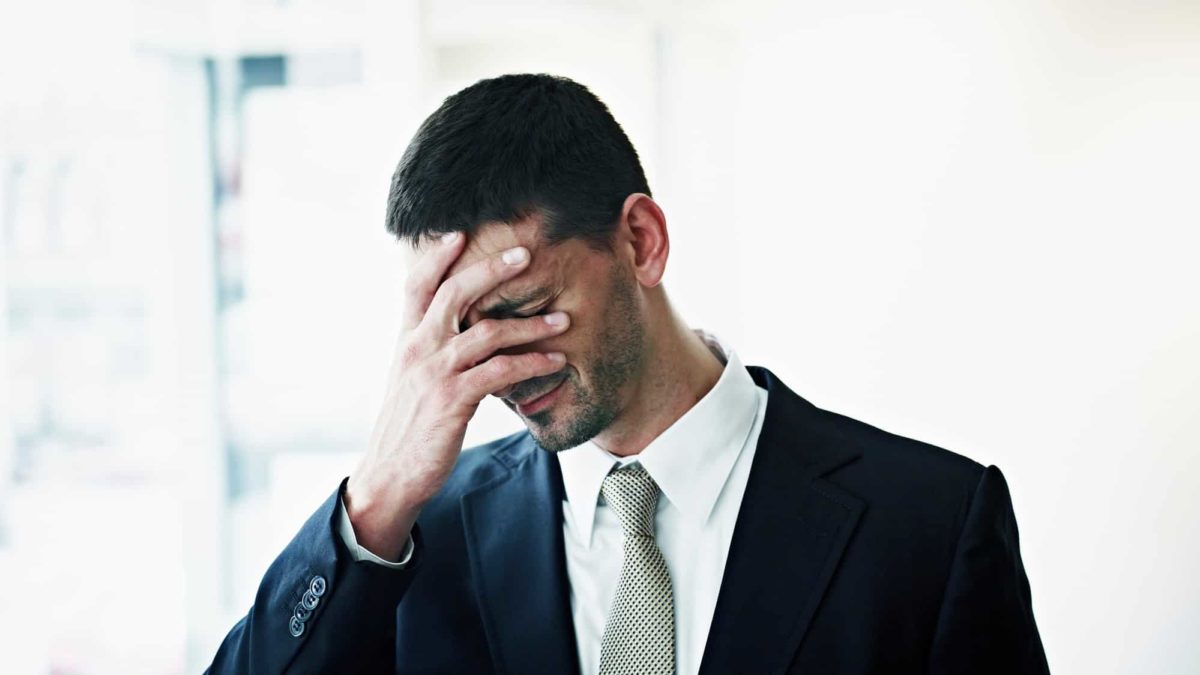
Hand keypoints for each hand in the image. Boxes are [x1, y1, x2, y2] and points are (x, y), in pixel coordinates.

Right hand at [344, 232, 569, 559]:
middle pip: (454, 293)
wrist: (390, 475)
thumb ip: (432, 350)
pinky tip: (555, 362)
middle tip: (526, 253)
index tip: (458, 231)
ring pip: (486, 332)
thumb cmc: (409, 427)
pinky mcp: (452, 400)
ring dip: (530, 324)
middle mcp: (417, 348)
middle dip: (492, 269)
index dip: (435, 256)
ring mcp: (434, 373)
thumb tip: (461, 332)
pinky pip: (500, 371)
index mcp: (407, 340)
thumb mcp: (413, 380)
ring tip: (563, 320)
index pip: (416, 286)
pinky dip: (531, 363)